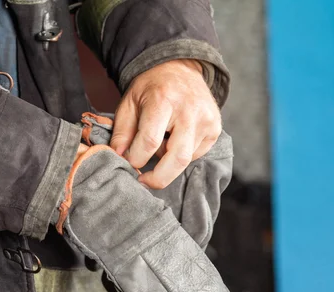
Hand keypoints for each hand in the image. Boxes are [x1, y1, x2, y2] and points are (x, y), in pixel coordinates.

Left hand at [111, 59, 221, 188]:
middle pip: (176, 159)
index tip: (128, 162)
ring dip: (168, 162)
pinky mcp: (215, 129)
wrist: (180, 69)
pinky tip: (174, 139)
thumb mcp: (129, 103)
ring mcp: (206, 120)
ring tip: (160, 144)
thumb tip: (118, 156)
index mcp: (164, 100)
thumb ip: (122, 131)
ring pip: (185, 159)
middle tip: (144, 181)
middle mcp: (190, 110)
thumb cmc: (151, 88)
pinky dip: (180, 155)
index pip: (150, 141)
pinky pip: (195, 155)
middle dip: (158, 178)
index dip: (136, 158)